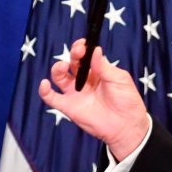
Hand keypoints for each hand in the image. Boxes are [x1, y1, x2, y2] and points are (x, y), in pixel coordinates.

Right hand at [38, 39, 148, 159]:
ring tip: (64, 66)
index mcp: (97, 72)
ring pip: (59, 77)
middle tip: (78, 52)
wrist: (126, 126)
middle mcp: (84, 81)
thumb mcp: (119, 79)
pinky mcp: (69, 107)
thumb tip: (94, 49)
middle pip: (71, 63)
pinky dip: (44, 91)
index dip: (82, 48)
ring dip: (58, 68)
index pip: (84, 56)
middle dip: (73, 54)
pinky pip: (52, 98)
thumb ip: (104, 66)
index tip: (83, 44)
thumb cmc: (127, 102)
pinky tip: (44, 84)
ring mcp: (75, 93)